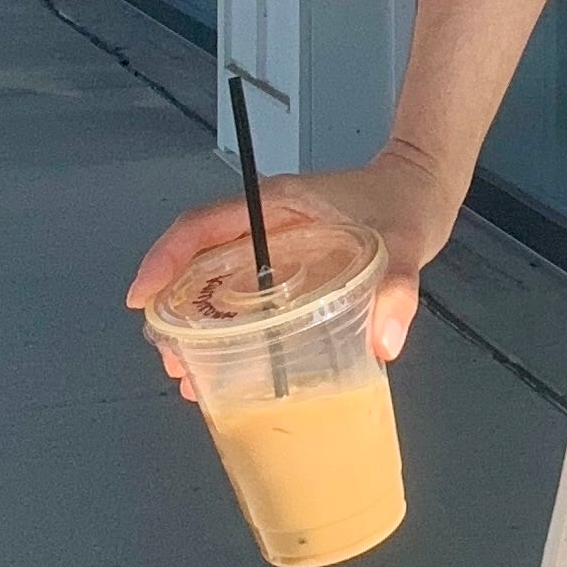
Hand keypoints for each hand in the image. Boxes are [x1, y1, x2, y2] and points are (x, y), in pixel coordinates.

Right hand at [124, 136, 461, 384]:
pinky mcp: (289, 268)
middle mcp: (266, 225)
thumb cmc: (406, 204)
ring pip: (217, 284)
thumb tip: (384, 342)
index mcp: (276, 206)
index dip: (165, 259)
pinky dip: (229, 329)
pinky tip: (230, 367)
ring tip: (191, 377)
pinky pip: (245, 297)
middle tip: (173, 363)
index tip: (142, 298)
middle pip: (200, 264)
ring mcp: (275, 247)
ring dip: (197, 328)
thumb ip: (397, 288)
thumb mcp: (405, 243)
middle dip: (175, 311)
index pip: (202, 227)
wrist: (424, 189)